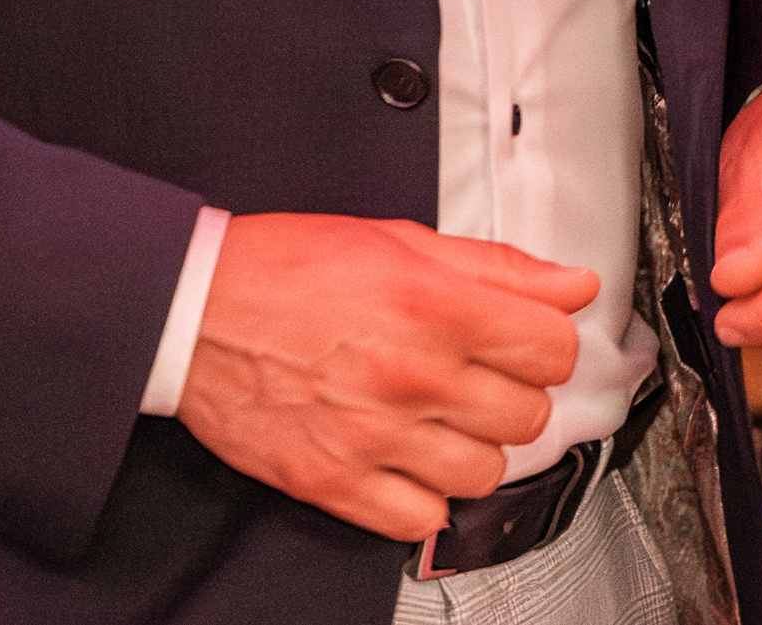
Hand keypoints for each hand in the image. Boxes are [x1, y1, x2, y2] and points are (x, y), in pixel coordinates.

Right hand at [173, 214, 599, 543]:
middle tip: (476, 375)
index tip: (529, 341)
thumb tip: (570, 285)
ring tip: (439, 417)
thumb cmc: (283, 269)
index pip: (553, 348)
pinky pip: (422, 520)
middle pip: (528, 416)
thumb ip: (496, 267)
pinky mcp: (335, 482)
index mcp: (432, 307)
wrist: (191, 309)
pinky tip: (407, 458)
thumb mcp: (398, 241)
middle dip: (511, 393)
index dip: (547, 342)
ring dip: (473, 446)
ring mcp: (373, 437)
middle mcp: (409, 376)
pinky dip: (424, 497)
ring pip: (485, 474)